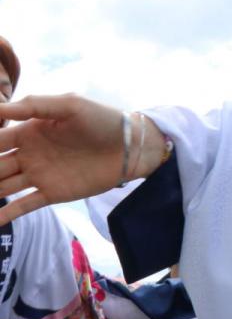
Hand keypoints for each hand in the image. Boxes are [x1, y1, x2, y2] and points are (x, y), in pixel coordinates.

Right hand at [0, 95, 167, 226]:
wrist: (131, 146)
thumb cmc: (101, 120)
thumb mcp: (69, 105)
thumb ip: (34, 105)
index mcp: (27, 130)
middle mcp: (27, 154)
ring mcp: (38, 174)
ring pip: (2, 186)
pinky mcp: (53, 193)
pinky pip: (24, 205)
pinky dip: (5, 214)